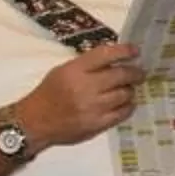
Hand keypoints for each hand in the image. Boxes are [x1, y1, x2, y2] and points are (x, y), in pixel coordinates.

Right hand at [17, 43, 142, 147]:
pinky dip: (128, 106)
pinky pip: (122, 113)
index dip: (124, 51)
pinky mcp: (97, 124)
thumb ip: (87, 65)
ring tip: (128, 89)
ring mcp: (92, 107)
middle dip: (135, 72)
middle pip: (121, 75)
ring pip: (125, 94)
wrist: (35, 122)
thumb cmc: (49, 93)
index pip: (106, 55)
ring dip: (130, 90)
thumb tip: (116, 60)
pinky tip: (125, 103)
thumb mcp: (63, 71)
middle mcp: (85, 87)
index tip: (135, 51)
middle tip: (139, 73)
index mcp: (75, 70)